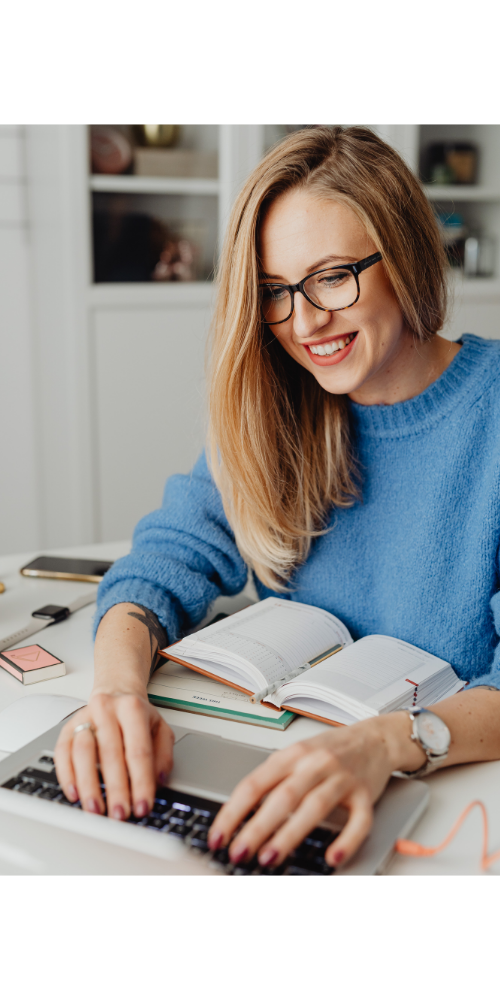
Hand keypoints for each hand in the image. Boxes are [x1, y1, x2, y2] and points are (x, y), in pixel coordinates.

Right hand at [54, 690, 173, 819]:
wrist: (115, 690)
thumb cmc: (137, 715)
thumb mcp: (160, 728)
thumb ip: (163, 754)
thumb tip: (158, 781)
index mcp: (132, 709)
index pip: (138, 751)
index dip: (141, 782)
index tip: (142, 806)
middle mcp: (107, 710)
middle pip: (110, 754)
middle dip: (116, 789)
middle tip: (119, 814)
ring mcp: (84, 717)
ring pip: (82, 752)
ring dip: (88, 785)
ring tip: (96, 809)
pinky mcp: (67, 727)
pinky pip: (62, 752)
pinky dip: (67, 776)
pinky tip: (74, 794)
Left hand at [208, 714, 418, 867]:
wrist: (375, 738)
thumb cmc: (331, 750)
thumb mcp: (296, 755)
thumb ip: (273, 780)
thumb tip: (239, 817)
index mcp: (292, 755)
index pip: (255, 784)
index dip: (233, 812)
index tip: (218, 836)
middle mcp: (315, 764)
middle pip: (282, 797)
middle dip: (256, 827)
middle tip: (238, 852)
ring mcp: (341, 778)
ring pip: (314, 807)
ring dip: (290, 834)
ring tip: (269, 857)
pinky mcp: (366, 795)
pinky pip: (358, 820)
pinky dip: (346, 840)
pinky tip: (332, 858)